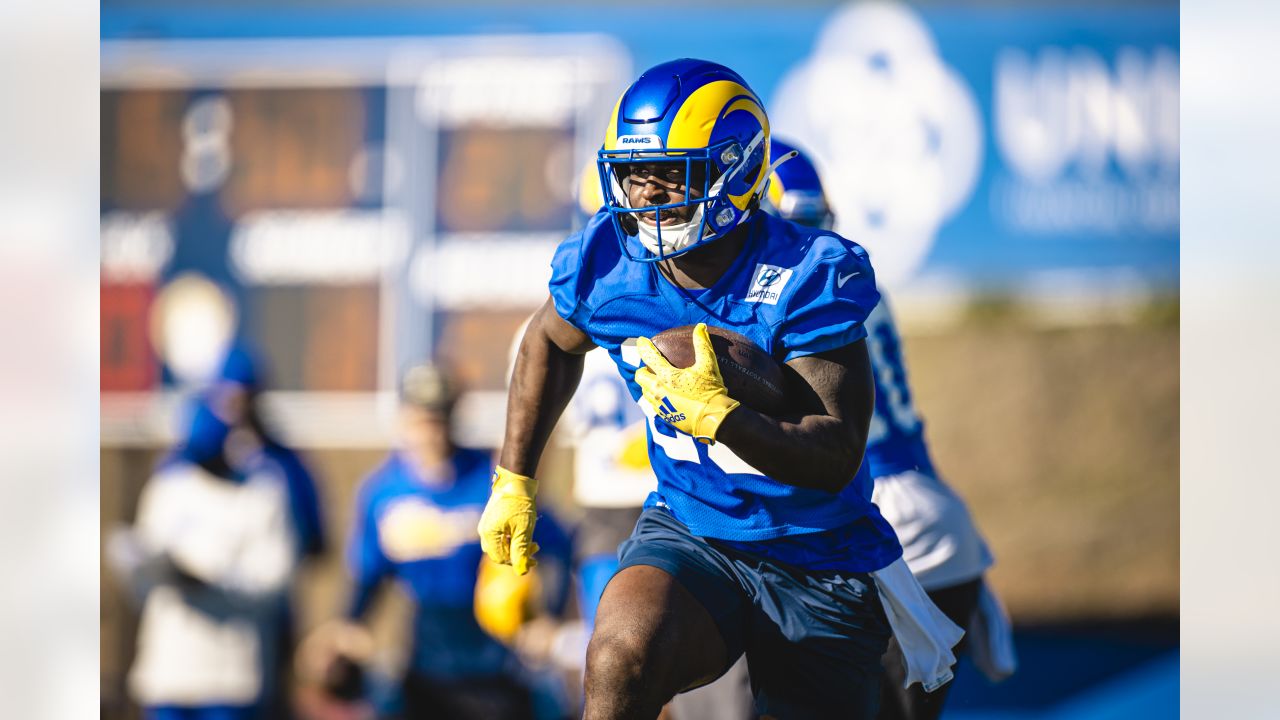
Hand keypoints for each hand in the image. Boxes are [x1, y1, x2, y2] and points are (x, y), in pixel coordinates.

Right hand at [477, 467, 539, 574]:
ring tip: (533, 542)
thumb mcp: (523, 530)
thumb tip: (522, 571)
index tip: (534, 559)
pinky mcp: (492, 520)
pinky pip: (501, 536)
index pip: (501, 558)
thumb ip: (521, 551)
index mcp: (489, 534)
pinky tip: (524, 533)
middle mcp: (484, 531)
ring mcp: (487, 525)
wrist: (516, 480)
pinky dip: (513, 538)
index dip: (517, 562)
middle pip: (500, 553)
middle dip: (518, 554)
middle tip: (536, 549)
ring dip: (516, 547)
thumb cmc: (520, 504)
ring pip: (501, 545)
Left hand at [635, 323, 741, 443]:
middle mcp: (659, 391)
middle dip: (643, 370)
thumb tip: (701, 327)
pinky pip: (653, 405)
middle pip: (640, 377)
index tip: (641, 341)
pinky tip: (665, 396)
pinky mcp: (665, 417)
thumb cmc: (711, 392)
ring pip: (645, 392)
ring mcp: (660, 405)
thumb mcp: (708, 366)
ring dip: (648, 384)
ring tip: (657, 381)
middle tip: (651, 366)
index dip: (643, 347)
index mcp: (667, 377)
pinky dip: (655, 398)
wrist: (713, 420)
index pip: (649, 357)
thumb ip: (703, 345)